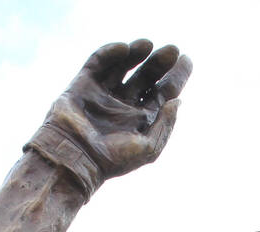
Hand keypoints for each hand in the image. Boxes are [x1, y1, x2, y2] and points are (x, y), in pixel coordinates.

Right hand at [39, 39, 191, 181]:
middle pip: (147, 77)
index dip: (177, 76)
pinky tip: (124, 48)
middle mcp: (123, 105)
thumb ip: (165, 124)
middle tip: (172, 50)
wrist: (74, 158)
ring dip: (136, 53)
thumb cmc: (112, 160)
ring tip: (148, 43)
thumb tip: (178, 101)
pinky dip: (110, 52)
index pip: (163, 93)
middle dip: (159, 63)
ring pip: (124, 66)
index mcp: (141, 120)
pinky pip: (98, 62)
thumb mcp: (148, 148)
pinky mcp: (83, 85)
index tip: (186, 60)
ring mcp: (103, 94)